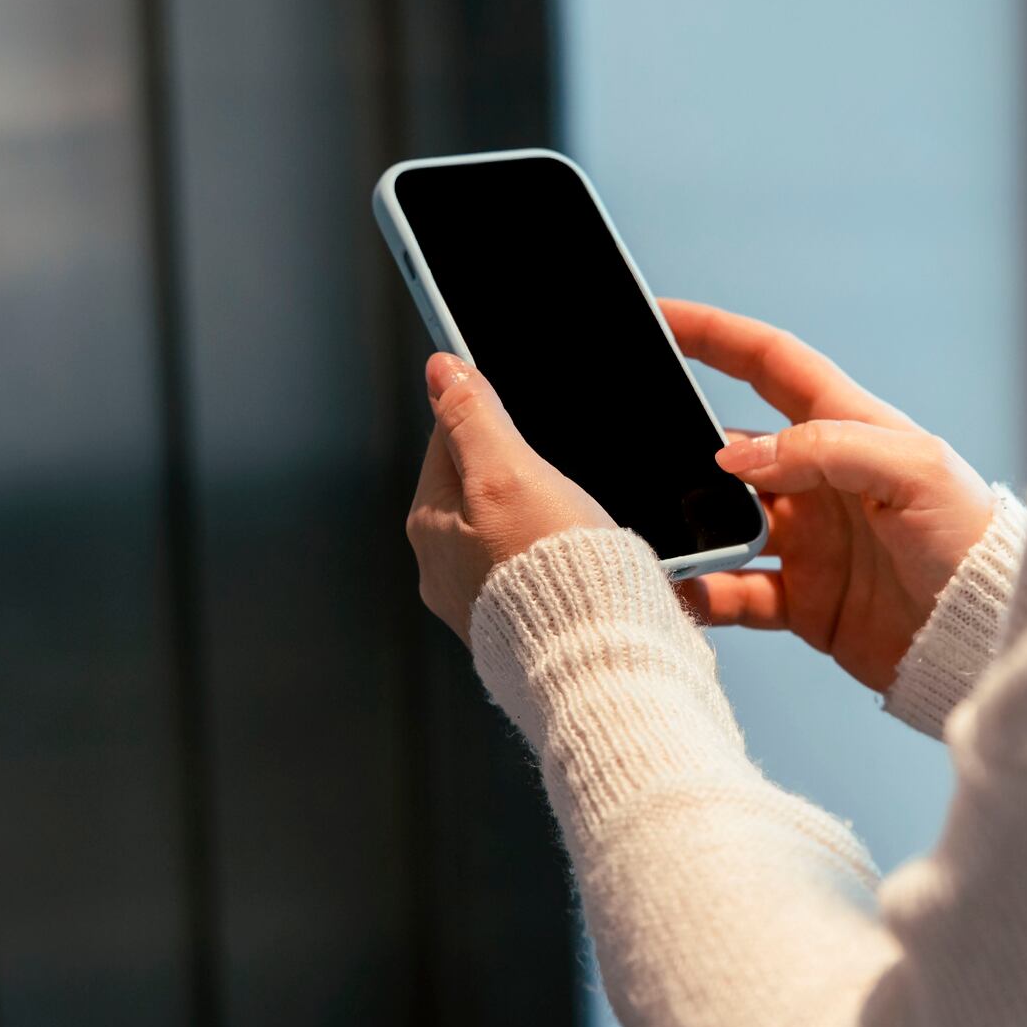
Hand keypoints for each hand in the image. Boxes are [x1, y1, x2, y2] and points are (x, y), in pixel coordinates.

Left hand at [406, 353, 616, 643]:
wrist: (596, 657)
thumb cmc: (552, 572)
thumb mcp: (508, 472)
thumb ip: (472, 417)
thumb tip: (441, 369)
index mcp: (429, 525)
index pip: (447, 440)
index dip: (489, 416)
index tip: (523, 415)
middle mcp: (442, 566)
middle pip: (478, 486)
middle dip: (519, 471)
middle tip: (561, 476)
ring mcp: (477, 600)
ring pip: (507, 529)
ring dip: (541, 516)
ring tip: (577, 523)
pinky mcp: (516, 625)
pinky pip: (531, 570)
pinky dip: (555, 558)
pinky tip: (581, 560)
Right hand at [662, 300, 994, 692]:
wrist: (989, 642)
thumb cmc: (976, 543)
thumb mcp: (912, 470)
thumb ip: (824, 449)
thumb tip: (734, 453)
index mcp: (851, 429)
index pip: (771, 363)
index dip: (716, 335)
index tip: (660, 316)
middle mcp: (822, 481)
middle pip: (732, 446)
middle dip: (681, 443)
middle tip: (631, 444)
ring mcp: (809, 542)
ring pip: (722, 522)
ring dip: (686, 526)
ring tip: (649, 529)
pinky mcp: (805, 602)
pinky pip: (734, 592)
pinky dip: (701, 594)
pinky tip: (678, 592)